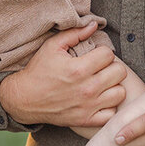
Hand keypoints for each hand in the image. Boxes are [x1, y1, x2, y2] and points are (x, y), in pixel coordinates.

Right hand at [0, 22, 127, 127]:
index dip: (102, 52)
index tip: (95, 56)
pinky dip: (109, 106)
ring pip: (120, 93)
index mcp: (79, 68)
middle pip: (119, 72)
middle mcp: (87, 88)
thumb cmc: (38, 71)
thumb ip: (74, 34)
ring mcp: (88, 106)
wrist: (24, 99)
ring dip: (113, 86)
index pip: (109, 55)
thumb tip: (94, 25)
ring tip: (102, 83)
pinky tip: (100, 99)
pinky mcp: (86, 120)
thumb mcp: (52, 46)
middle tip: (100, 68)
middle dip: (111, 67)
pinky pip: (112, 113)